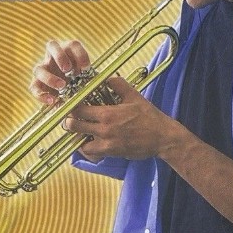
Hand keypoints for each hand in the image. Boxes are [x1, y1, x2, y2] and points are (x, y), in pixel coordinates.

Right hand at [29, 39, 92, 104]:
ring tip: (62, 86)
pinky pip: (34, 88)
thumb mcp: (87, 75)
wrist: (69, 90)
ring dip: (49, 77)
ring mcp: (43, 69)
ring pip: (38, 68)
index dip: (80, 54)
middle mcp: (52, 56)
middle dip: (60, 57)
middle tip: (68, 70)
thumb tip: (97, 84)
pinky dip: (42, 95)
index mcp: (67, 50)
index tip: (86, 68)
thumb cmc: (80, 79)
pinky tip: (53, 101)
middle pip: (51, 46)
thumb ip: (89, 76)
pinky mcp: (37, 84)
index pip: (73, 45)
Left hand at [60, 75, 178, 161]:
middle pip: (75, 126)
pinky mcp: (112, 153)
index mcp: (108, 114)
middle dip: (70, 122)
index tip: (71, 105)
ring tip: (80, 133)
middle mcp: (104, 130)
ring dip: (78, 138)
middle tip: (71, 119)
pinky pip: (92, 153)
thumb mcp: (135, 96)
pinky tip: (90, 143)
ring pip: (81, 143)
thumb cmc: (149, 117)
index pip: (79, 110)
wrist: (162, 138)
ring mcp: (107, 144)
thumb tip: (107, 78)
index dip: (72, 107)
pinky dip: (88, 149)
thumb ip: (119, 85)